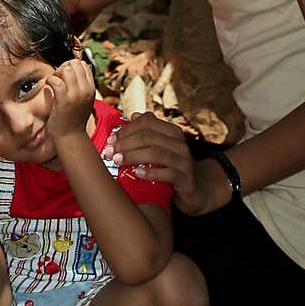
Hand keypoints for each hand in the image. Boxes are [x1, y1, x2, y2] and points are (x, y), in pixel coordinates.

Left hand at [44, 58, 94, 142]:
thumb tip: (74, 71)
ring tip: (53, 83)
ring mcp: (75, 95)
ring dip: (56, 73)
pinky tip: (48, 86)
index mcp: (91, 89)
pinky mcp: (63, 100)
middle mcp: (85, 90)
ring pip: (66, 70)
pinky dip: (49, 80)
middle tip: (57, 78)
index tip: (64, 76)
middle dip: (63, 67)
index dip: (72, 66)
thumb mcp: (84, 101)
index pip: (83, 65)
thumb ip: (81, 87)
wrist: (70, 137)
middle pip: (75, 64)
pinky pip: (56, 81)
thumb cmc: (73, 119)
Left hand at [102, 112, 228, 213]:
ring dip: (133, 156)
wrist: (195, 189)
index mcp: (172, 132)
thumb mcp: (161, 148)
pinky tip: (136, 173)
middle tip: (109, 152)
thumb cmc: (171, 166)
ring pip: (156, 153)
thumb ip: (148, 132)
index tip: (110, 139)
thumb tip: (133, 116)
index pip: (147, 122)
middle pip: (148, 136)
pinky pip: (168, 173)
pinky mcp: (185, 179)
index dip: (126, 129)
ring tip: (117, 160)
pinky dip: (150, 172)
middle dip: (125, 143)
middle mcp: (180, 143)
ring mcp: (184, 161)